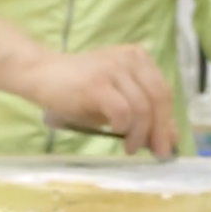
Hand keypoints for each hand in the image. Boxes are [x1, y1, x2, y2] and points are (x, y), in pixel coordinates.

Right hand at [10, 44, 177, 155]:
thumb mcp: (116, 100)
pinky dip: (123, 126)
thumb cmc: (78, 90)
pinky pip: (122, 110)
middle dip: (159, 130)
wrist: (40, 75)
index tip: (165, 146)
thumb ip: (143, 114)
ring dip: (139, 133)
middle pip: (158, 98)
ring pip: (142, 107)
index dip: (167, 121)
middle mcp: (129, 59)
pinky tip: (114, 131)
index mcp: (138, 58)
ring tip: (129, 147)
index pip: (163, 92)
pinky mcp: (97, 83)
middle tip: (154, 152)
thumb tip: (170, 138)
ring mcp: (113, 69)